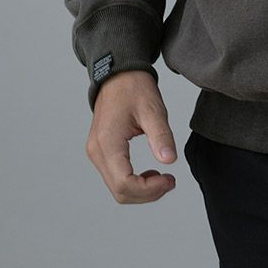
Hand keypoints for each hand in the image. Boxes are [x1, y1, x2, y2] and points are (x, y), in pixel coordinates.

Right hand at [85, 70, 177, 203]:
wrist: (119, 74)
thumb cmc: (134, 87)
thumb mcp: (153, 109)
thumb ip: (161, 136)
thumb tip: (170, 160)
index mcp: (107, 143)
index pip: (124, 184)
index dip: (149, 190)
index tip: (170, 180)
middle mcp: (97, 151)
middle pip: (119, 191)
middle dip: (147, 193)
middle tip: (170, 182)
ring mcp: (96, 152)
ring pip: (116, 187)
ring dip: (140, 190)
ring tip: (162, 178)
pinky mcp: (101, 151)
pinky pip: (115, 176)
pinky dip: (133, 181)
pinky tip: (150, 173)